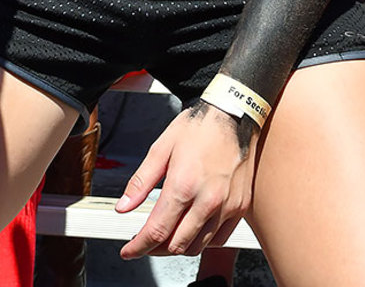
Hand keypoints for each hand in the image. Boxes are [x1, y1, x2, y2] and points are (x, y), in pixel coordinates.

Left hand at [116, 103, 256, 259]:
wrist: (235, 113)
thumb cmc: (199, 127)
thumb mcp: (162, 148)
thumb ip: (141, 181)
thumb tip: (124, 207)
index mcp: (183, 184)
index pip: (156, 231)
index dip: (138, 247)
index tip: (128, 251)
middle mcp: (207, 200)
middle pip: (176, 245)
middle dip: (155, 248)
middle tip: (146, 240)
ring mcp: (227, 206)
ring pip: (198, 246)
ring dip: (178, 246)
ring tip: (167, 234)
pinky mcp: (240, 206)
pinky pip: (219, 239)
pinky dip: (203, 241)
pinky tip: (193, 228)